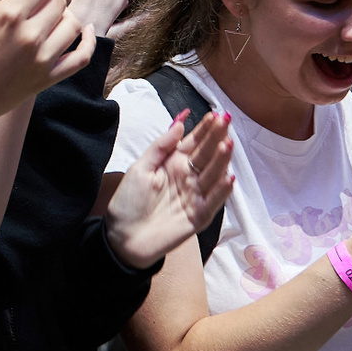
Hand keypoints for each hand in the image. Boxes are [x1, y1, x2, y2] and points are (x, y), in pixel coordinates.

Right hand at [0, 0, 85, 142]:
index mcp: (9, 16)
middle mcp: (31, 35)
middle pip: (59, 0)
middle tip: (32, 3)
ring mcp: (43, 58)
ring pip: (72, 23)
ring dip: (63, 15)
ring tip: (46, 18)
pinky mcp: (49, 77)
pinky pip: (81, 56)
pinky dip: (87, 41)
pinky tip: (83, 31)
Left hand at [106, 109, 231, 268]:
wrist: (122, 237)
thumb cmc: (129, 201)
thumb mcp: (140, 168)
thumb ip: (161, 147)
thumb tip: (180, 122)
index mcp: (174, 163)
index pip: (194, 142)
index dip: (204, 129)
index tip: (215, 114)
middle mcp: (189, 177)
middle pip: (207, 155)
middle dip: (217, 138)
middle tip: (226, 121)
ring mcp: (196, 196)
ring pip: (213, 175)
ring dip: (222, 161)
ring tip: (227, 145)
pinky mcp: (199, 216)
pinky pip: (213, 202)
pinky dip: (222, 191)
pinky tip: (228, 177)